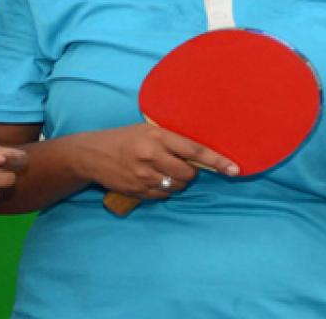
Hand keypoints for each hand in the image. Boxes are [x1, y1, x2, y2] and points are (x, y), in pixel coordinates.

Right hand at [77, 124, 238, 197]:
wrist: (90, 154)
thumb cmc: (123, 138)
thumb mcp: (146, 130)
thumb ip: (171, 140)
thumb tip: (200, 156)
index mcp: (156, 136)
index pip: (194, 150)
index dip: (217, 161)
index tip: (234, 169)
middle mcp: (151, 156)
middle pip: (188, 173)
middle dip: (191, 172)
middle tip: (180, 165)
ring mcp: (144, 176)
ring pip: (177, 186)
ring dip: (177, 182)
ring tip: (162, 171)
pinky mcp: (138, 191)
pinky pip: (164, 195)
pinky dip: (164, 190)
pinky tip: (152, 179)